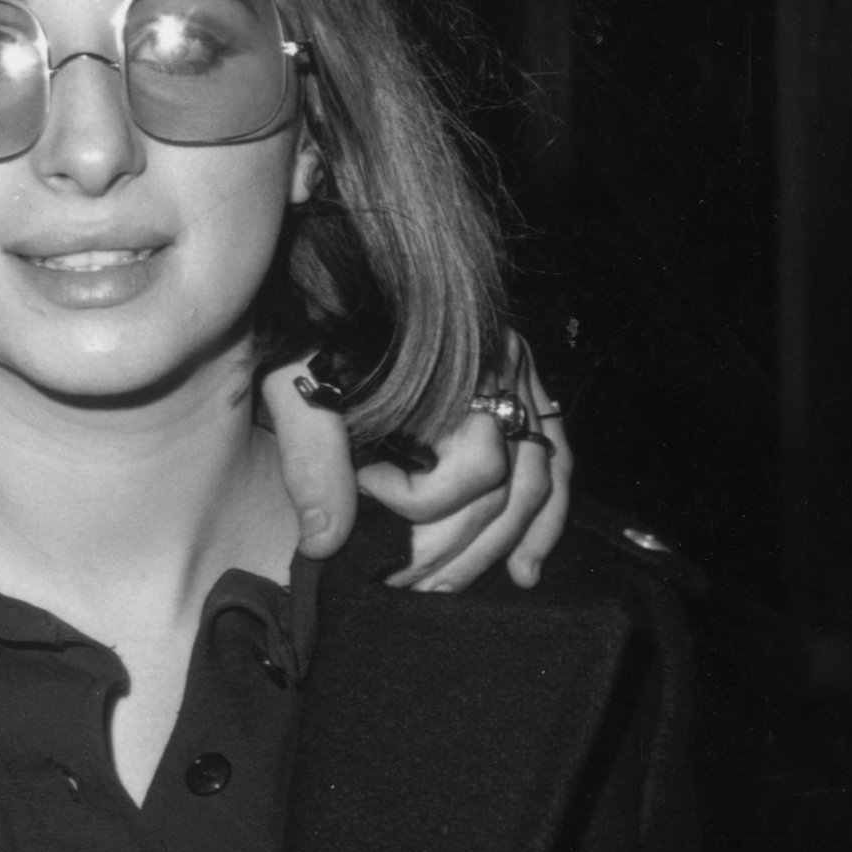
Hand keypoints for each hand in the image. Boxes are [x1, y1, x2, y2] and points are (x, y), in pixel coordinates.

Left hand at [263, 332, 574, 589]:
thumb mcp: (295, 377)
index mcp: (453, 361)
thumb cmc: (308, 318)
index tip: (365, 490)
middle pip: (507, 487)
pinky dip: (544, 521)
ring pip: (539, 481)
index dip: (419, 502)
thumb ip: (312, 456)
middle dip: (454, 551)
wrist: (327, 262)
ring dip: (497, 548)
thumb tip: (324, 544)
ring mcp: (520, 372)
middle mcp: (500, 364)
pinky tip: (525, 570)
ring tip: (446, 590)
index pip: (473, 466)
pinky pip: (556, 459)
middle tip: (401, 583)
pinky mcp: (523, 382)